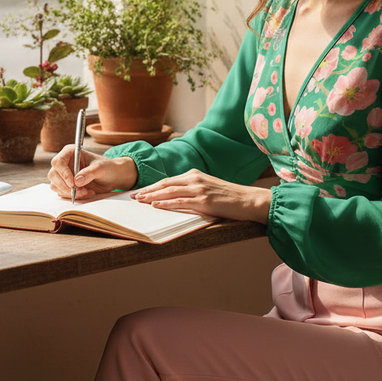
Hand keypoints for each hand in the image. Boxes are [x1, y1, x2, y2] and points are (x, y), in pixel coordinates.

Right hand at [48, 145, 137, 199]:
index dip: (63, 173)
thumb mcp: (101, 168)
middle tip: (82, 191)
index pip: (58, 162)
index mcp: (70, 152)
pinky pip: (62, 193)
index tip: (73, 184)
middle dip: (66, 187)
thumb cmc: (107, 168)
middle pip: (53, 175)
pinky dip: (73, 196)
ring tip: (87, 192)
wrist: (112, 177)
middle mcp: (64, 163)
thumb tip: (77, 181)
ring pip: (56, 186)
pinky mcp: (65, 185)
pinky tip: (86, 193)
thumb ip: (90, 173)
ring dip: (70, 193)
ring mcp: (63, 175)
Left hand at [131, 169, 271, 223]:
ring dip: (152, 196)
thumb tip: (174, 196)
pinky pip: (180, 202)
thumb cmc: (229, 196)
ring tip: (139, 200)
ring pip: (169, 192)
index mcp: (195, 174)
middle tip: (133, 195)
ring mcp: (199, 190)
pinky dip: (166, 203)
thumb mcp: (208, 187)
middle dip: (147, 190)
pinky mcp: (204, 201)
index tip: (140, 190)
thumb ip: (192, 188)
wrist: (248, 200)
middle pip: (165, 184)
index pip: (168, 180)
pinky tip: (156, 206)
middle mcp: (195, 179)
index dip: (152, 186)